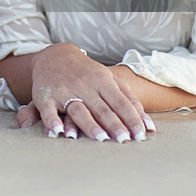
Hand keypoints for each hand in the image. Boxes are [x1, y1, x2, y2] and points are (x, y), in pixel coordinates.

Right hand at [18, 44, 152, 141]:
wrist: (55, 56)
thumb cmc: (88, 73)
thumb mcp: (110, 80)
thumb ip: (129, 100)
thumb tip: (149, 126)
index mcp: (103, 81)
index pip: (120, 102)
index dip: (130, 118)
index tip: (140, 135)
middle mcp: (85, 86)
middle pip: (102, 108)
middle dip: (113, 124)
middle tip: (124, 140)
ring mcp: (65, 91)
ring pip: (79, 110)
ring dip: (89, 124)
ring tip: (100, 138)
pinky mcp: (46, 96)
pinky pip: (48, 110)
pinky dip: (52, 121)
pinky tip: (58, 132)